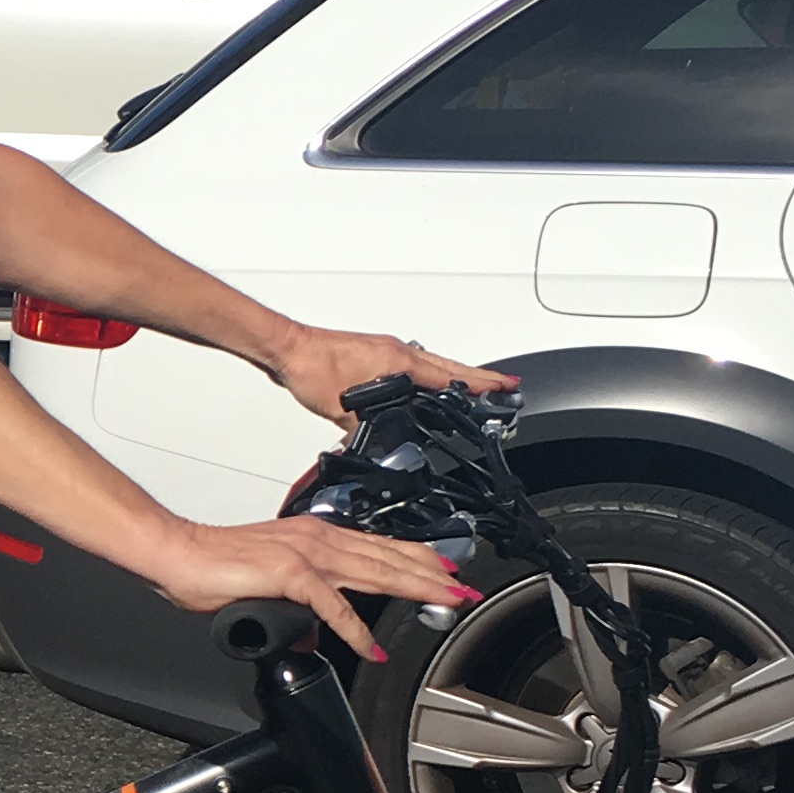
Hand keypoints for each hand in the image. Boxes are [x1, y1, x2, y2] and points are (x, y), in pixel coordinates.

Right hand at [144, 510, 477, 665]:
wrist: (178, 554)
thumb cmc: (215, 563)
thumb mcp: (270, 584)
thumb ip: (299, 605)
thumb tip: (313, 635)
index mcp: (315, 535)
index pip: (378, 546)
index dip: (417, 558)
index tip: (445, 571)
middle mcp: (317, 539)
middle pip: (388, 557)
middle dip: (432, 574)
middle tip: (465, 589)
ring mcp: (305, 554)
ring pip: (374, 572)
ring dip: (414, 588)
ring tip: (444, 602)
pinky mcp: (289, 574)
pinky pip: (333, 607)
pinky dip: (355, 631)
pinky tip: (371, 648)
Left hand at [271, 327, 515, 427]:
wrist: (286, 348)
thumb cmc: (310, 366)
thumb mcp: (342, 410)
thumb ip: (366, 430)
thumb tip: (376, 445)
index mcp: (399, 360)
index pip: (450, 375)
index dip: (481, 384)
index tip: (507, 386)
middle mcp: (396, 351)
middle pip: (449, 366)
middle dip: (478, 378)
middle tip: (504, 385)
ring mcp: (385, 350)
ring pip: (432, 363)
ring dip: (453, 374)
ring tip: (472, 387)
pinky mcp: (372, 353)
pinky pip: (413, 364)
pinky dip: (428, 374)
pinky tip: (423, 386)